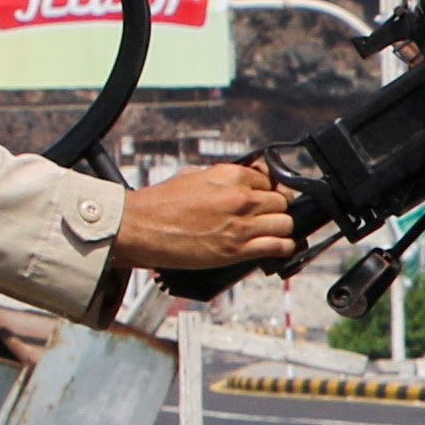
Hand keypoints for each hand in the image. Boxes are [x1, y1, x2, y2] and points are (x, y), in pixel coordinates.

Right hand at [116, 159, 296, 277]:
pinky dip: (282, 248)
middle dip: (276, 210)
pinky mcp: (237, 249)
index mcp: (230, 175)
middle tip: (266, 217)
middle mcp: (240, 197)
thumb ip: (222, 176)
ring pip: (286, 224)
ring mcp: (240, 224)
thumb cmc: (160, 203)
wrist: (139, 228)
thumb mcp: (193, 175)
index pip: (270, 179)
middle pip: (282, 202)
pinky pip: (278, 246)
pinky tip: (277, 248)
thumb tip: (244, 177)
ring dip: (280, 229)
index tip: (266, 198)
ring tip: (270, 233)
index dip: (269, 190)